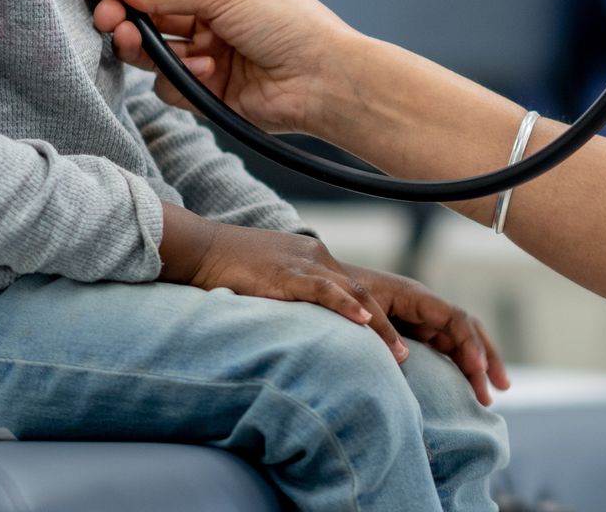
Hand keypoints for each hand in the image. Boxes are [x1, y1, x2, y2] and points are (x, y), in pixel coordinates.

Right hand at [84, 0, 361, 138]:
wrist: (323, 80)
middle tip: (108, 18)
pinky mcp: (208, 92)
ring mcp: (207, 55)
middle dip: (124, 15)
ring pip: (153, 51)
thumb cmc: (291, 25)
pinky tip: (207, 72)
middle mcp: (208, 18)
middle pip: (147, 15)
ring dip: (143, 47)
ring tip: (140, 43)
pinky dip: (180, 79)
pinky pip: (171, 86)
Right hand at [159, 206, 408, 360]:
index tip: (392, 345)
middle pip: (363, 293)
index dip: (377, 318)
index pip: (354, 289)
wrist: (199, 248)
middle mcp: (315, 257)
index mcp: (313, 259)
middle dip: (388, 327)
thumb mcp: (269, 281)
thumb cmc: (228, 269)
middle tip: (406, 358)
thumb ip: (291, 298)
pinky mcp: (285, 273)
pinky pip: (323, 290)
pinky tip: (363, 321)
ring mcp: (301, 264)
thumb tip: (301, 330)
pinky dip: (346, 306)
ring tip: (398, 354)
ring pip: (352, 294)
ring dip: (379, 326)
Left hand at [342, 264, 510, 404]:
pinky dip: (459, 365)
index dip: (470, 343)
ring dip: (477, 366)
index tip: (478, 369)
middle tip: (501, 387)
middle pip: (467, 329)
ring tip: (489, 396)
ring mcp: (422, 319)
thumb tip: (403, 358)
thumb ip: (383, 331)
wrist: (329, 285)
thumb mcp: (363, 309)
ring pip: (460, 341)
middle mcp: (426, 307)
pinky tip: (467, 384)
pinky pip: (445, 348)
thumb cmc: (345, 293)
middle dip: (487, 356)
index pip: (455, 318)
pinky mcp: (415, 331)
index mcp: (416, 297)